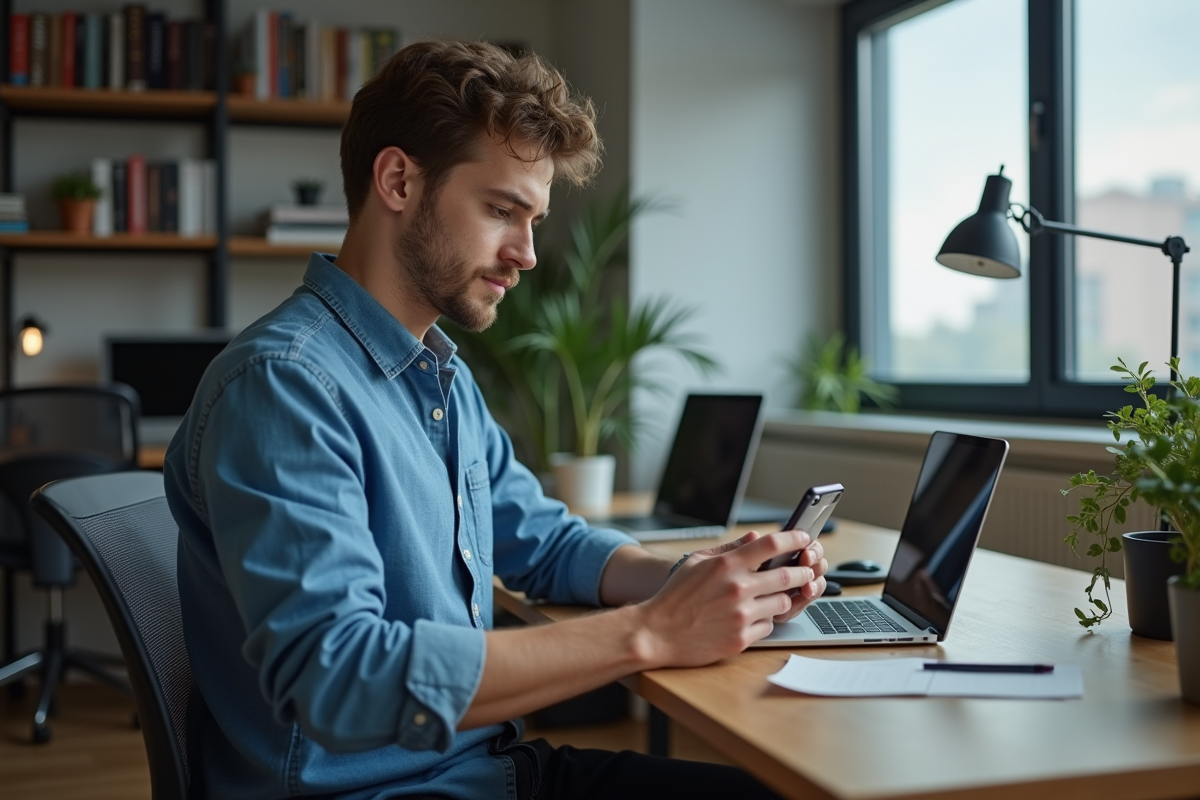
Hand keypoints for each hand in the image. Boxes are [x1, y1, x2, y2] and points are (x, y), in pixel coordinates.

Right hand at [634, 529, 824, 669]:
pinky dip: (765, 620)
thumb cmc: (675, 596)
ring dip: (782, 598)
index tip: (805, 538)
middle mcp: (737, 588)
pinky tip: (752, 618)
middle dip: (802, 572)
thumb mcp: (696, 562)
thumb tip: (755, 537)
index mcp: (726, 565)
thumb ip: (728, 549)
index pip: (771, 544)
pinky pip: (768, 626)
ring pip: (782, 602)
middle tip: (805, 571)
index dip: (794, 538)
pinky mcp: (741, 638)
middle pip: (787, 575)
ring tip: (773, 597)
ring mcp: (740, 615)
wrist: (657, 632)